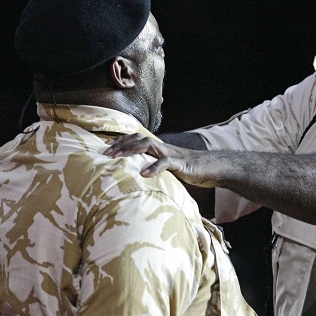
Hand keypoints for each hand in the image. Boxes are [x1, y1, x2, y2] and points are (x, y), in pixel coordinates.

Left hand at [104, 134, 219, 186]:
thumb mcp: (167, 168)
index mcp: (158, 148)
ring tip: (119, 158)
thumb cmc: (187, 170)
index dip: (120, 142)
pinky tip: (143, 174)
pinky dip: (153, 167)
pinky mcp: (180, 163)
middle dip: (121, 144)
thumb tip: (137, 176)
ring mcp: (170, 153)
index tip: (105, 148)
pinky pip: (165, 162)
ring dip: (132, 150)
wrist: (210, 168)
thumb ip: (154, 168)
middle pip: (138, 138)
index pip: (136, 139)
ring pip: (149, 145)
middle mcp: (162, 147)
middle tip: (106, 153)